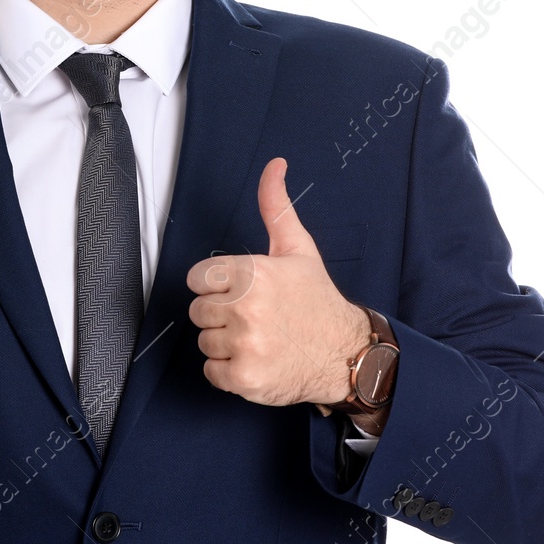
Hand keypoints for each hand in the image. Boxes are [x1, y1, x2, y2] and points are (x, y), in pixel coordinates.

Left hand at [186, 157, 370, 407]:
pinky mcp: (244, 377)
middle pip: (198, 311)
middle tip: (254, 317)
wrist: (346, 353)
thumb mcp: (297, 248)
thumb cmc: (316, 300)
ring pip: (204, 341)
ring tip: (259, 338)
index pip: (198, 279)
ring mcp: (245, 344)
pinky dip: (229, 372)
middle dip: (221, 314)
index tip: (239, 293)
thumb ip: (276, 207)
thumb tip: (274, 165)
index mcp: (252, 272)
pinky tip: (256, 360)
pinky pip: (212, 372)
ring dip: (226, 344)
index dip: (217, 286)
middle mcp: (246, 307)